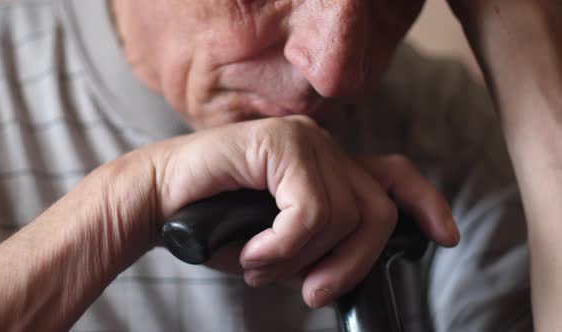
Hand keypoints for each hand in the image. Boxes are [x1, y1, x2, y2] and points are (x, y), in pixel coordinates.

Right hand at [150, 115, 458, 307]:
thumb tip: (351, 270)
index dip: (425, 203)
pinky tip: (252, 252)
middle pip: (375, 210)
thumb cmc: (219, 224)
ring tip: (260, 265)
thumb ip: (321, 247)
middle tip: (311, 293)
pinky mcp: (280, 142)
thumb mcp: (284, 245)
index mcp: (326, 165)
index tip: (445, 237)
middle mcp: (321, 145)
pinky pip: (308, 212)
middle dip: (351, 264)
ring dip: (300, 259)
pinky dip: (283, 247)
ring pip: (342, 216)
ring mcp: (303, 139)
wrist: (161, 202)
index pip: (393, 175)